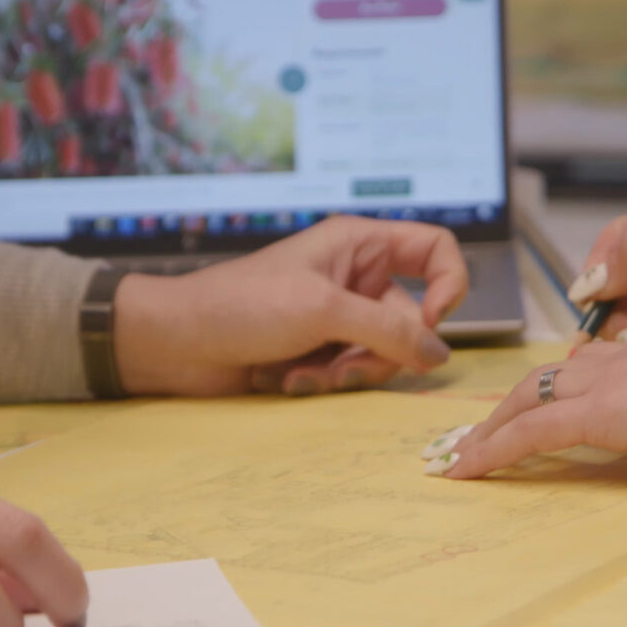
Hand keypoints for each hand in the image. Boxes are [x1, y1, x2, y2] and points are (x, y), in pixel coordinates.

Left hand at [114, 216, 468, 395]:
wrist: (178, 344)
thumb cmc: (239, 306)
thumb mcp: (322, 310)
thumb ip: (388, 330)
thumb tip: (438, 353)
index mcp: (359, 244)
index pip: (436, 251)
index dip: (448, 287)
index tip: (431, 324)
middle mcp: (356, 278)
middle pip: (413, 320)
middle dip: (379, 351)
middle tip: (343, 362)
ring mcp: (340, 318)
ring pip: (384, 356)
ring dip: (346, 373)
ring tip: (302, 372)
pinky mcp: (323, 352)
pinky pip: (353, 374)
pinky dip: (325, 382)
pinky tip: (287, 377)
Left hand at [427, 339, 626, 477]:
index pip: (585, 368)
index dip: (555, 389)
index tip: (536, 409)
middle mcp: (621, 363)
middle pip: (546, 379)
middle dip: (507, 408)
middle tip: (478, 435)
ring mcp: (607, 385)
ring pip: (528, 399)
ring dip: (490, 430)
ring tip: (461, 457)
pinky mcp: (600, 412)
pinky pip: (530, 433)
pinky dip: (492, 451)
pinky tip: (468, 472)